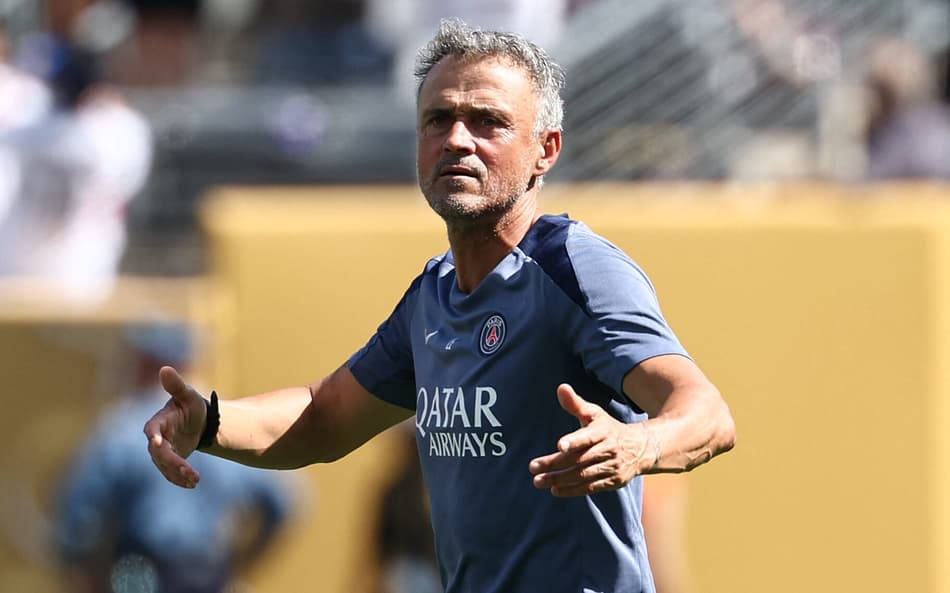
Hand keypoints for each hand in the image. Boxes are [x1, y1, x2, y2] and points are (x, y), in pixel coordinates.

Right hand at [143, 366, 206, 487]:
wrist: (198, 421)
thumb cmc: (191, 405)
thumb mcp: (187, 395)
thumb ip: (176, 385)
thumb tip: (165, 368)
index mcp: (158, 422)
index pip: (151, 429)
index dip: (154, 436)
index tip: (158, 443)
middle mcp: (156, 439)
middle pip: (160, 453)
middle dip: (173, 462)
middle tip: (189, 471)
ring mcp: (161, 452)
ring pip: (165, 466)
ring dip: (178, 474)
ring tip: (195, 480)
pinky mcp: (169, 462)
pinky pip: (171, 473)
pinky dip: (180, 479)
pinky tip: (193, 483)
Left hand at [529, 384, 653, 496]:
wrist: (641, 448)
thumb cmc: (608, 428)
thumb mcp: (595, 414)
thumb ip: (576, 404)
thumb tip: (561, 387)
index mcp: (603, 431)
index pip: (588, 437)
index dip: (574, 441)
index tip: (559, 446)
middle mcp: (608, 450)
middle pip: (579, 459)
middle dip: (555, 464)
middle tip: (533, 467)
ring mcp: (612, 467)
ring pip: (583, 475)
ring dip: (559, 479)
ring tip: (538, 481)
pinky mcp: (613, 481)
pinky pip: (591, 487)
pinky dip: (572, 490)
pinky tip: (555, 490)